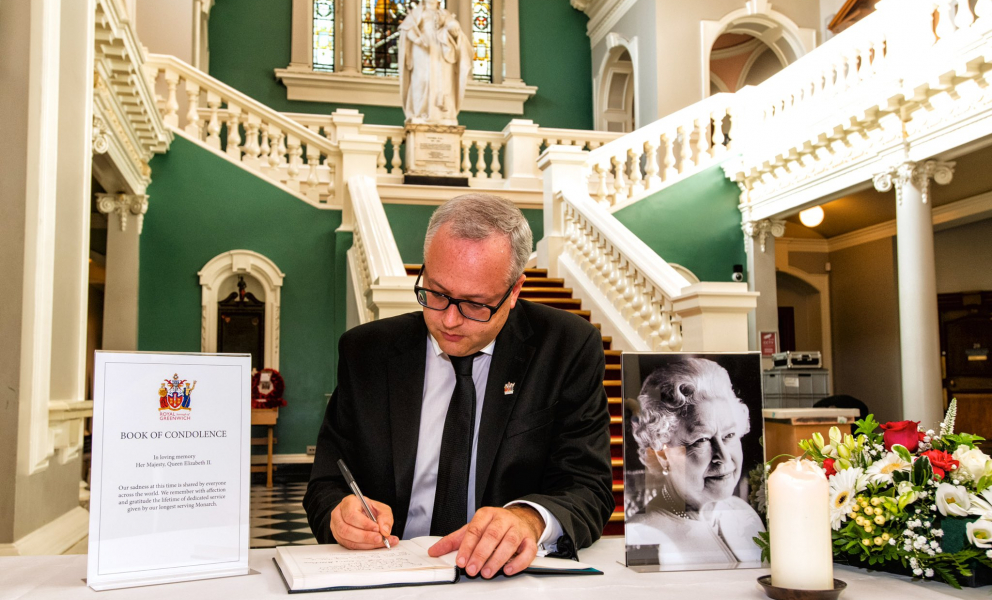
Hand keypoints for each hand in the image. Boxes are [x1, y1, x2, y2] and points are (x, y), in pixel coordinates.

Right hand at [330, 495, 398, 549]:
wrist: (360, 512)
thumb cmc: (369, 509)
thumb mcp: (380, 508)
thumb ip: (385, 517)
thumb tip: (385, 531)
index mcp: (348, 503)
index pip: (351, 515)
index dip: (364, 523)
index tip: (377, 528)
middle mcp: (338, 516)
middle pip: (347, 530)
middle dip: (365, 536)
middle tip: (379, 538)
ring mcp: (336, 528)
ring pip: (347, 540)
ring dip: (365, 543)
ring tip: (379, 542)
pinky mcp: (340, 539)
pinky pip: (350, 546)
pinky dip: (364, 547)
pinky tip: (374, 545)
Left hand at [427, 505, 542, 577]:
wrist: (521, 518)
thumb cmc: (494, 525)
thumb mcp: (473, 528)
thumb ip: (454, 540)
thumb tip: (434, 551)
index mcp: (487, 514)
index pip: (475, 529)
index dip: (467, 546)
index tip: (461, 560)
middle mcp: (503, 519)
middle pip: (492, 535)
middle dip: (481, 554)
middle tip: (472, 569)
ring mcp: (518, 529)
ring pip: (510, 542)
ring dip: (498, 559)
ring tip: (487, 572)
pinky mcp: (530, 540)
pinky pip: (528, 550)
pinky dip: (519, 561)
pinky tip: (508, 569)